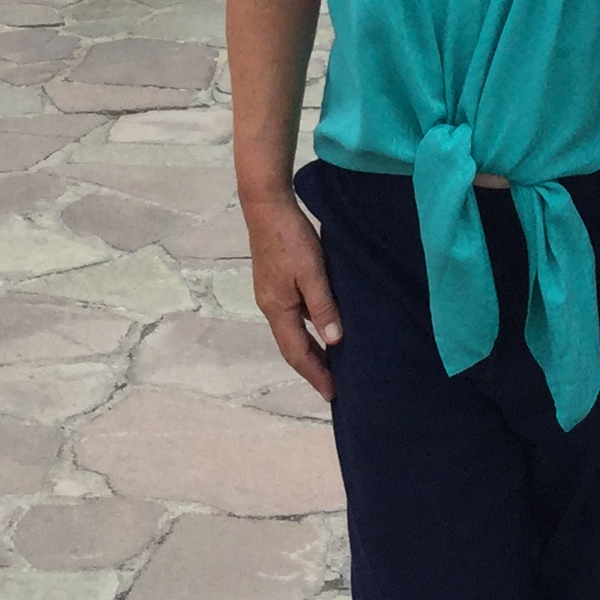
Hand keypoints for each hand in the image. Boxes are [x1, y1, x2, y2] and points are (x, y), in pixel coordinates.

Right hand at [244, 196, 341, 398]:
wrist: (266, 205)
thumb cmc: (290, 238)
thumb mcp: (312, 272)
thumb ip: (323, 306)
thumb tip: (334, 340)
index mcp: (277, 309)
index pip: (296, 353)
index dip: (314, 374)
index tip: (332, 393)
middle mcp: (270, 306)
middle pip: (292, 346)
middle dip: (312, 366)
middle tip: (334, 384)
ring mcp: (270, 294)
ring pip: (292, 331)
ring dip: (310, 348)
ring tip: (332, 360)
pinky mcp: (274, 282)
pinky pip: (292, 315)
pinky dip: (308, 327)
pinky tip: (322, 324)